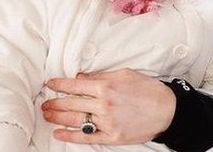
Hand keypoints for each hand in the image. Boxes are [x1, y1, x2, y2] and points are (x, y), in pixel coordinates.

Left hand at [42, 69, 176, 144]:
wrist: (167, 110)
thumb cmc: (148, 89)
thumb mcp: (125, 74)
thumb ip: (101, 76)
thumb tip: (81, 78)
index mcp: (106, 87)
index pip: (75, 85)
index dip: (59, 84)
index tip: (50, 84)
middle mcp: (103, 105)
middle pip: (71, 103)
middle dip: (55, 102)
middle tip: (45, 103)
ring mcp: (106, 123)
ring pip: (75, 120)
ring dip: (58, 117)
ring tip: (47, 115)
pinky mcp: (112, 136)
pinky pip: (86, 137)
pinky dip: (70, 136)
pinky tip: (58, 133)